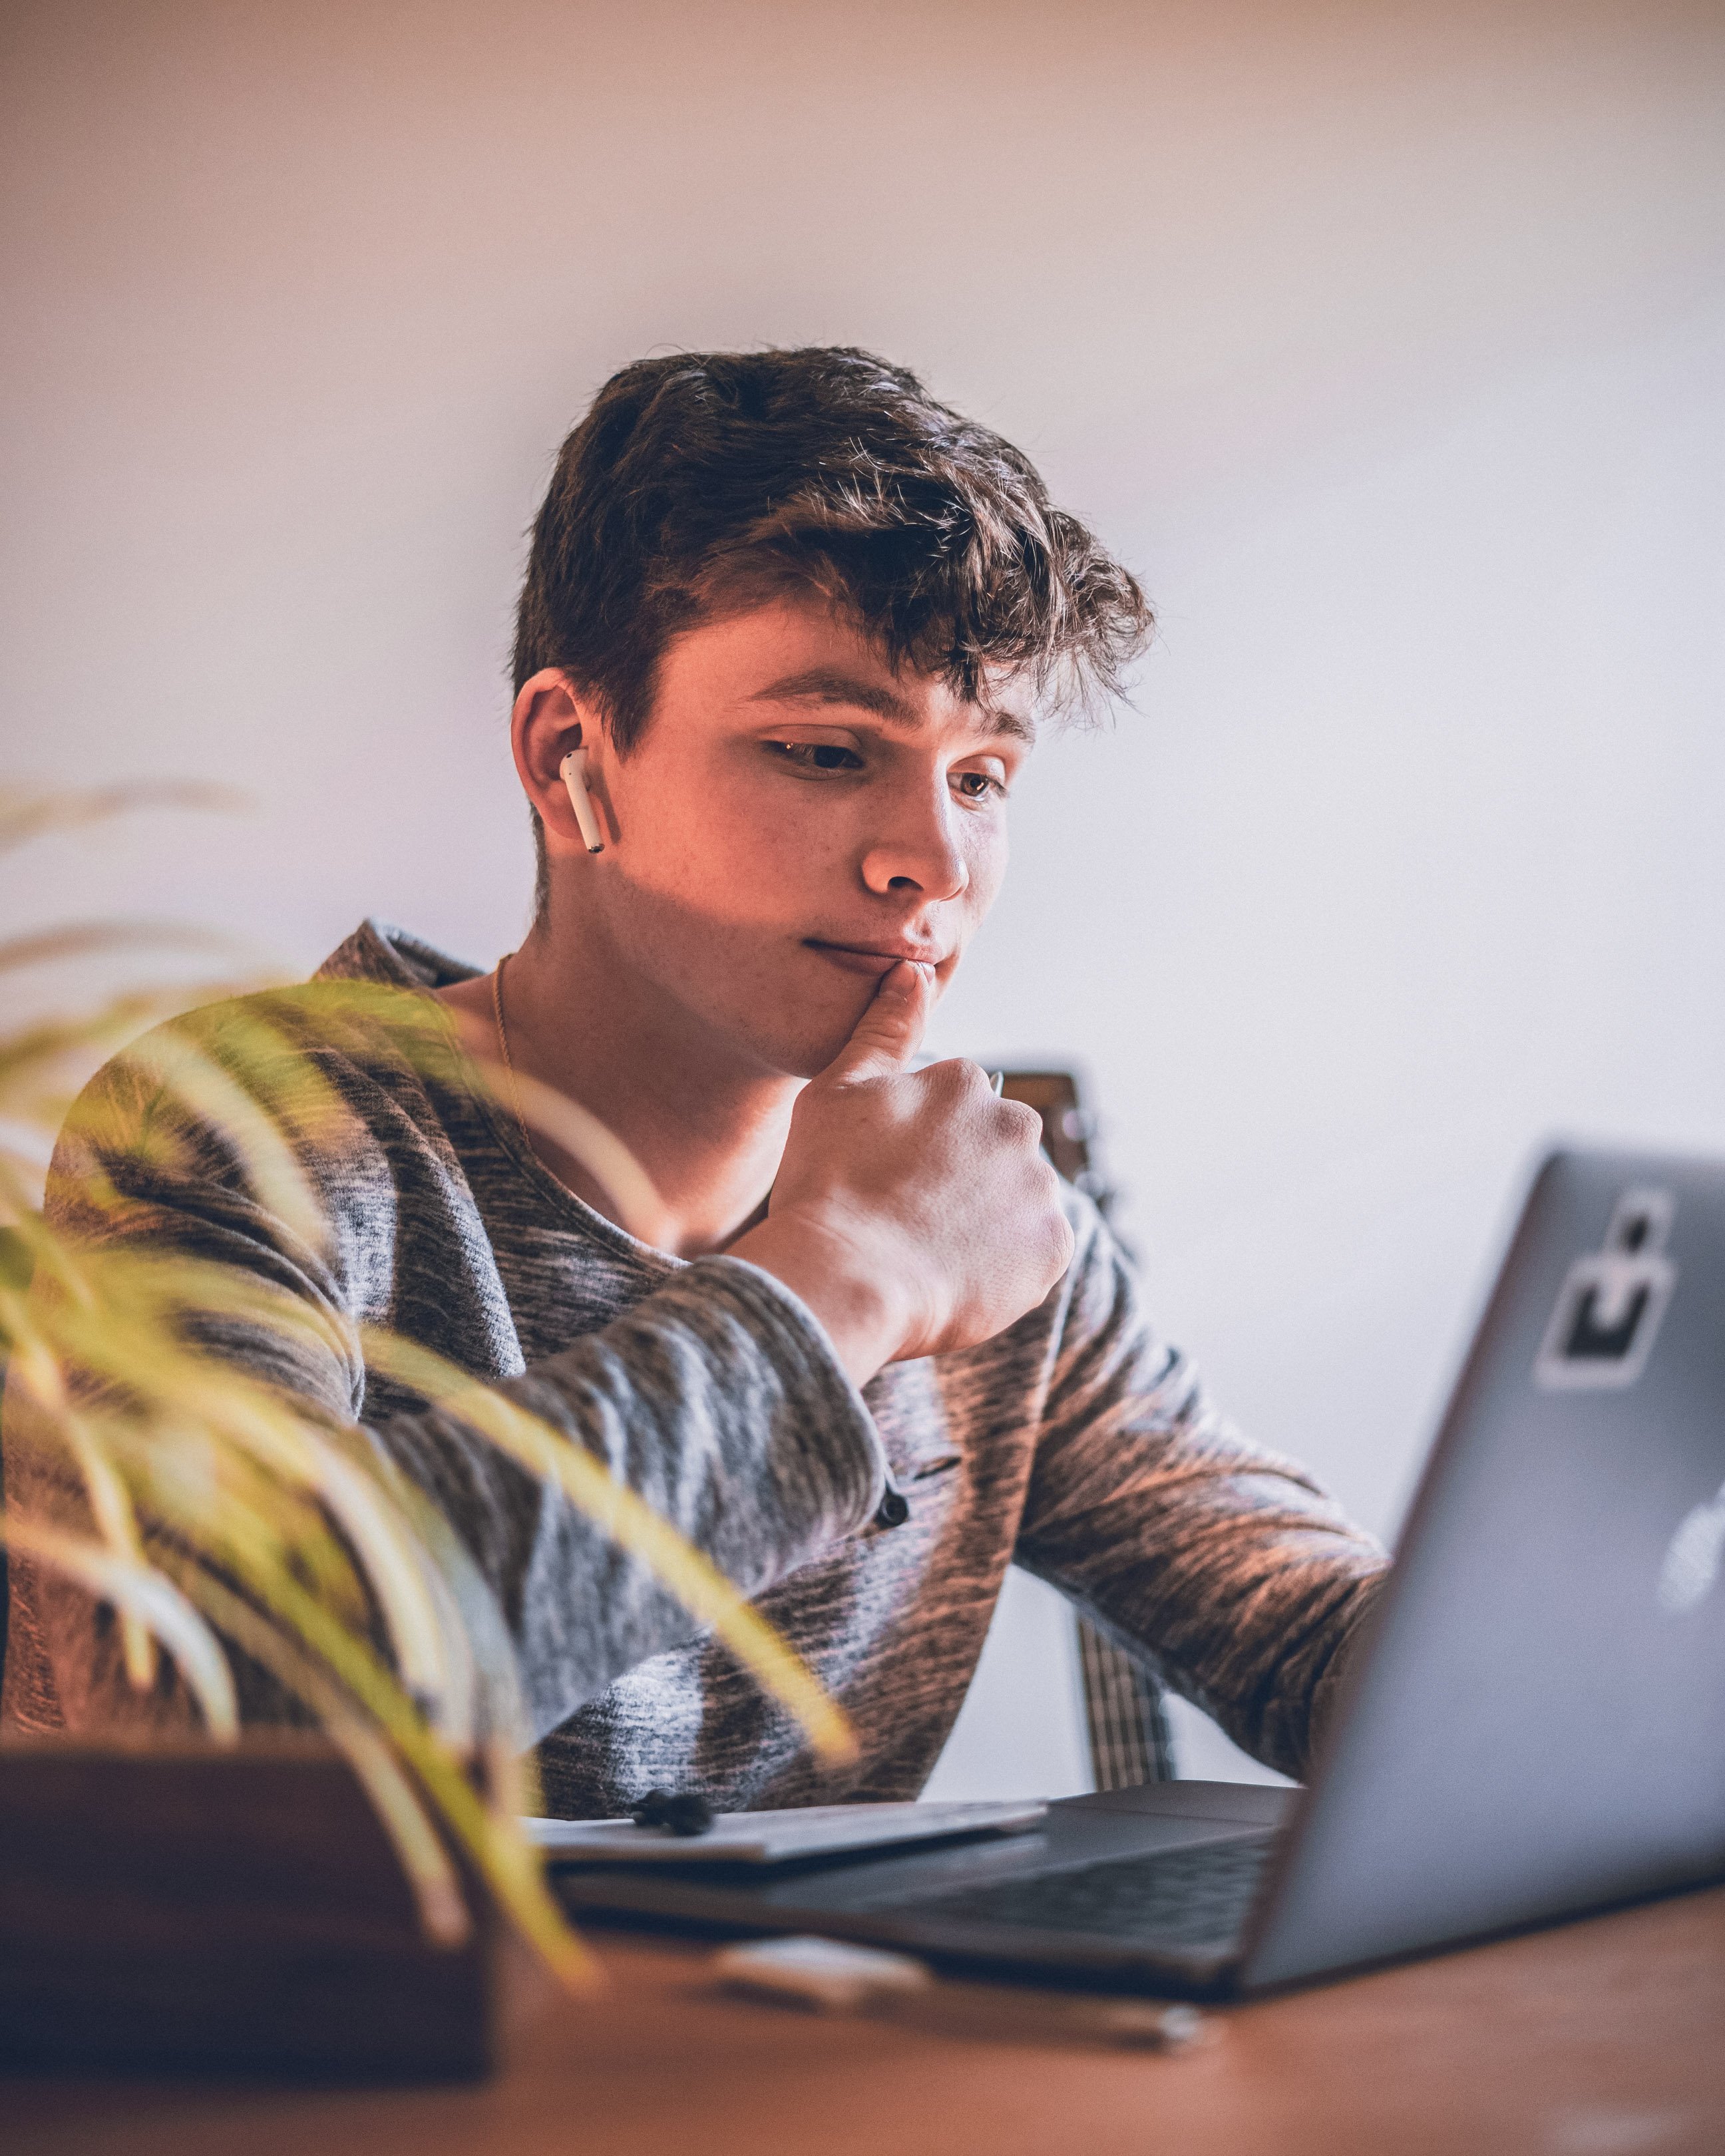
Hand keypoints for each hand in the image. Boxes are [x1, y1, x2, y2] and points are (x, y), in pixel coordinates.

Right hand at [731, 963, 1074, 1386]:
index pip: (954, 1110)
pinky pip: (1033, 1253)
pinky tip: (955, 1275)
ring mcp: (1038, 1189)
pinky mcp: (1052, 1249)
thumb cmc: (828, 1184)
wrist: (847, 1281)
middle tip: (908, 1216)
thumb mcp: (838, 1089)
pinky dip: (1004, 1264)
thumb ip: (885, 1028)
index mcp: (965, 1083)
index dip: (917, 1147)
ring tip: (928, 1250)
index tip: (886, 1176)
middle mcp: (1015, 1126)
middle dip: (963, 1177)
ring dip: (985, 1220)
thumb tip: (915, 969)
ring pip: (1014, 1201)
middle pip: (993, 1151)